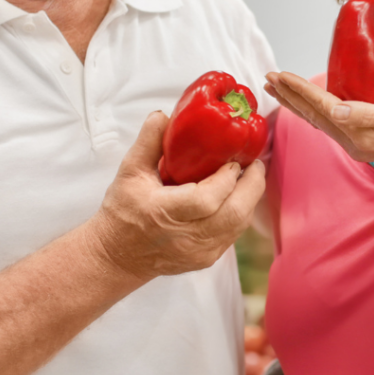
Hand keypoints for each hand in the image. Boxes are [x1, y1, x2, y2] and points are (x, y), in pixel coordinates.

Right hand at [87, 111, 265, 281]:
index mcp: (163, 213)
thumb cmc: (122, 213)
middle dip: (251, 186)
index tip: (233, 161)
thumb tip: (165, 115)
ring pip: (238, 226)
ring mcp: (199, 252)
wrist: (118, 257)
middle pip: (233, 215)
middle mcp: (185, 237)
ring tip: (251, 176)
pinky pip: (233, 234)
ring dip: (249, 199)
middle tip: (256, 164)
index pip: (206, 199)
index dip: (226, 179)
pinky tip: (240, 196)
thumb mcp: (129, 172)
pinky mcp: (207, 259)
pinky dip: (241, 213)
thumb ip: (148, 141)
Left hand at [266, 71, 373, 173]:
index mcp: (359, 133)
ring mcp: (357, 143)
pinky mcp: (364, 140)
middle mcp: (353, 141)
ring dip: (298, 103)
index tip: (279, 75)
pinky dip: (315, 110)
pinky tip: (311, 103)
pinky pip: (330, 123)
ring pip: (319, 120)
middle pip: (313, 115)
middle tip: (267, 79)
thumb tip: (338, 110)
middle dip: (289, 96)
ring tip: (279, 89)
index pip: (321, 107)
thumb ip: (369, 114)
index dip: (298, 90)